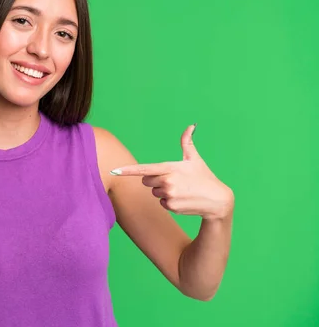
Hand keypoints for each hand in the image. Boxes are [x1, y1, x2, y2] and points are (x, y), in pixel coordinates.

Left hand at [110, 124, 233, 219]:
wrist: (218, 201)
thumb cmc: (204, 177)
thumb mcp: (195, 159)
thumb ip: (187, 142)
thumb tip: (191, 125)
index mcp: (170, 168)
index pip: (144, 169)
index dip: (127, 171)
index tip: (113, 171)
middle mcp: (167, 181)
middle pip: (146, 181)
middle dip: (155, 181)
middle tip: (174, 180)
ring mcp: (169, 195)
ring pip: (154, 192)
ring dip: (163, 192)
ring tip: (181, 190)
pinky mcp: (171, 206)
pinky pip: (161, 203)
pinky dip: (169, 202)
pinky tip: (182, 200)